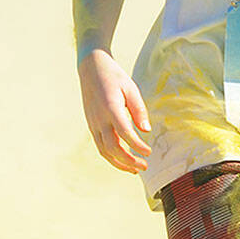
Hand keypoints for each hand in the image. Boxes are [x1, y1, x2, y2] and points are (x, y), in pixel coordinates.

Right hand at [77, 49, 151, 172]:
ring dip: (119, 163)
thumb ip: (138, 110)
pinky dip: (111, 157)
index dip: (136, 145)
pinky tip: (123, 160)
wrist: (91, 68)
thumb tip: (146, 130)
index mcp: (110, 108)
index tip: (149, 152)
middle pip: (112, 147)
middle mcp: (99, 119)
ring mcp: (93, 124)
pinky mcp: (91, 126)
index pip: (124, 132)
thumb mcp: (131, 88)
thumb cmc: (114, 77)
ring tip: (135, 169)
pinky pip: (100, 146)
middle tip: (145, 166)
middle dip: (128, 160)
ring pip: (104, 151)